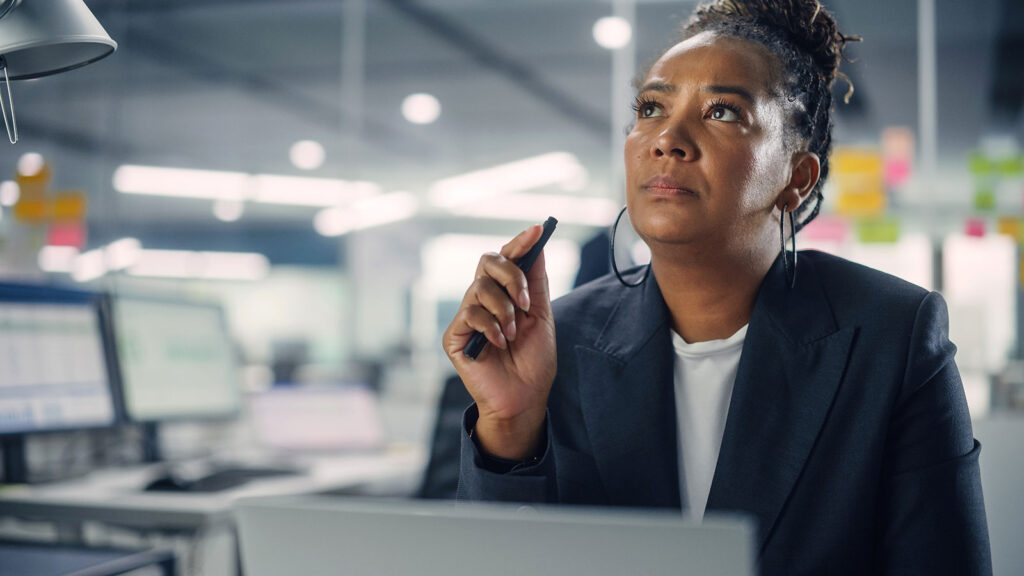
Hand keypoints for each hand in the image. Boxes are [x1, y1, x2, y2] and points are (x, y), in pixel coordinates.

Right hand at [441, 225, 556, 459]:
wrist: (524, 397)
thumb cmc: (532, 360)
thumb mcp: (540, 316)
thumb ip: (536, 282)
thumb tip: (538, 246)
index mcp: (504, 293)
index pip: (506, 257)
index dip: (520, 242)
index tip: (538, 229)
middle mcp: (482, 300)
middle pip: (487, 262)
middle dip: (512, 275)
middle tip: (525, 302)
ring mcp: (467, 317)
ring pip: (480, 288)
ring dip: (504, 309)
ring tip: (513, 332)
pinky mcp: (454, 336)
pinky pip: (470, 314)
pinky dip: (491, 326)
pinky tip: (500, 343)